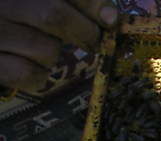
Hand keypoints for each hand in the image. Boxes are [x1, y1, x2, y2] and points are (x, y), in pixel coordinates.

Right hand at [0, 0, 118, 91]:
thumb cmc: (14, 20)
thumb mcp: (35, 4)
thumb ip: (72, 3)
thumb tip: (112, 16)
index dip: (92, 4)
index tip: (110, 19)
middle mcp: (1, 3)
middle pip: (54, 15)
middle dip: (84, 32)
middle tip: (92, 41)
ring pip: (45, 49)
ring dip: (54, 55)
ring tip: (41, 49)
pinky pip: (28, 74)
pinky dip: (38, 76)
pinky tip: (29, 67)